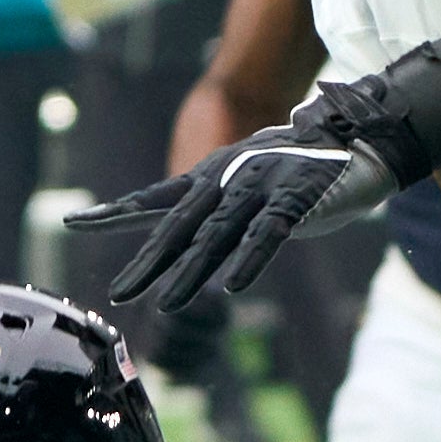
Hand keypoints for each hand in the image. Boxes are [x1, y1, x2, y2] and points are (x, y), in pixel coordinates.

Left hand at [74, 45, 440, 312]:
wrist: (364, 137)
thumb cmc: (302, 168)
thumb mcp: (249, 183)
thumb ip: (216, 208)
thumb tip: (179, 237)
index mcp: (215, 174)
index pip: (158, 197)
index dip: (116, 211)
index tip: (77, 222)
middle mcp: (232, 176)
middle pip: (181, 223)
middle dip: (149, 260)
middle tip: (120, 291)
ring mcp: (264, 185)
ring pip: (220, 234)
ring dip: (193, 271)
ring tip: (169, 304)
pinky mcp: (299, 197)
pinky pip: (271, 233)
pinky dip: (251, 259)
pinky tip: (234, 287)